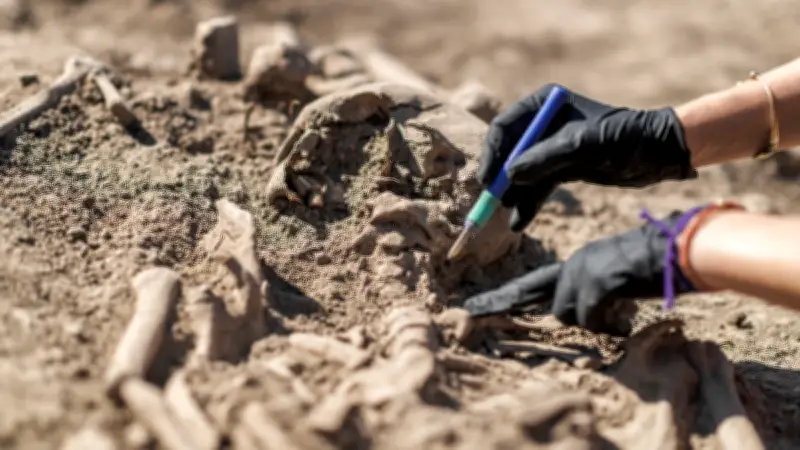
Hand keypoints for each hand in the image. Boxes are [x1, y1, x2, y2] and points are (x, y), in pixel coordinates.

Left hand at [463, 210, 695, 334]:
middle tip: (469, 312)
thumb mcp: (619, 282)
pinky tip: (626, 318)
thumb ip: (598, 297)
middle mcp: (575, 264)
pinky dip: (608, 326)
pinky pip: (589, 319)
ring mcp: (584, 271)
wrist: (683, 248)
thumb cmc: (659, 266)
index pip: (533, 283)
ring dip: (590, 322)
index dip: (506, 296)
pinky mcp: (597, 281)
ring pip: (566, 313)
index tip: (477, 305)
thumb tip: (586, 316)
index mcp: (579, 263)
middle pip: (533, 292)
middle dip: (500, 302)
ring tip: (618, 315)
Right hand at [478, 84, 697, 231]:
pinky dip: (529, 203)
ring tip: (510, 216)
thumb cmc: (625, 138)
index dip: (492, 153)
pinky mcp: (562, 168)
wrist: (660, 154)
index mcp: (544, 105)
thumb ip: (544, 159)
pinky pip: (538, 186)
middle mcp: (544, 124)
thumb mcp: (583, 146)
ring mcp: (552, 147)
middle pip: (509, 152)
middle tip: (493, 201)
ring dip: (515, 195)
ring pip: (522, 173)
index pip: (505, 127)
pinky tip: (520, 222)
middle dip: (501, 178)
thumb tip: (509, 175)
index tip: (488, 179)